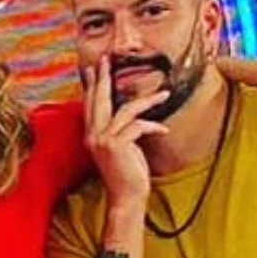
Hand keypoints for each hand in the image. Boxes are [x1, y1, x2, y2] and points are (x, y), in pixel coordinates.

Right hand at [84, 57, 167, 211]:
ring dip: (149, 101)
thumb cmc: (128, 174)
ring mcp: (102, 140)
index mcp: (92, 135)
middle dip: (103, 78)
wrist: (127, 197)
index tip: (95, 68)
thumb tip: (133, 114)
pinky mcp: (115, 145)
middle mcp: (92, 136)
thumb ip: (121, 130)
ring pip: (125, 110)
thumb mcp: (123, 148)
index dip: (93, 85)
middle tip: (106, 60)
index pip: (91, 105)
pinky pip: (138, 126)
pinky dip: (153, 127)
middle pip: (99, 100)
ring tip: (165, 94)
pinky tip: (163, 131)